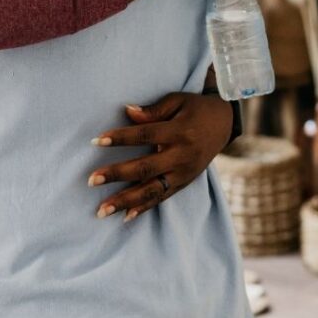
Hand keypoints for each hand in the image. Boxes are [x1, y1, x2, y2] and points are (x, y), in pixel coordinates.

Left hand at [87, 92, 232, 221]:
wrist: (225, 124)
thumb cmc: (196, 108)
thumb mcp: (177, 101)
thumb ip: (153, 110)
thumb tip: (126, 111)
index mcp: (179, 131)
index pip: (145, 135)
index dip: (120, 138)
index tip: (96, 141)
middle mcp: (182, 155)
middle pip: (146, 167)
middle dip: (117, 174)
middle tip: (91, 180)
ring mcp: (184, 172)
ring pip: (153, 190)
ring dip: (126, 201)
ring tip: (102, 210)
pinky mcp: (185, 182)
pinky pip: (163, 197)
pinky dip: (145, 208)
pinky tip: (125, 217)